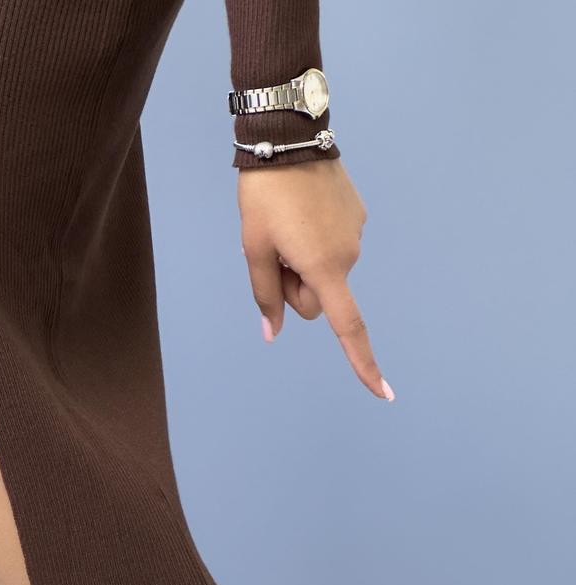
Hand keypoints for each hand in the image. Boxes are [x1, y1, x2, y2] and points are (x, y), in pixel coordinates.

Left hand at [237, 158, 392, 400]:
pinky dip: (314, 241)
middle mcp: (349, 256)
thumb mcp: (254, 249)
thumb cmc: (264, 196)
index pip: (347, 327)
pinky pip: (331, 246)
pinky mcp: (357, 215)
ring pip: (325, 273)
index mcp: (324, 268)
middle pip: (319, 300)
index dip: (363, 364)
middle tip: (272, 253)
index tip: (384, 393)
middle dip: (295, 287)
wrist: (288, 137)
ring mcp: (356, 234)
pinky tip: (300, 212)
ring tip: (285, 226)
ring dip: (303, 262)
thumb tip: (273, 333)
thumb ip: (265, 295)